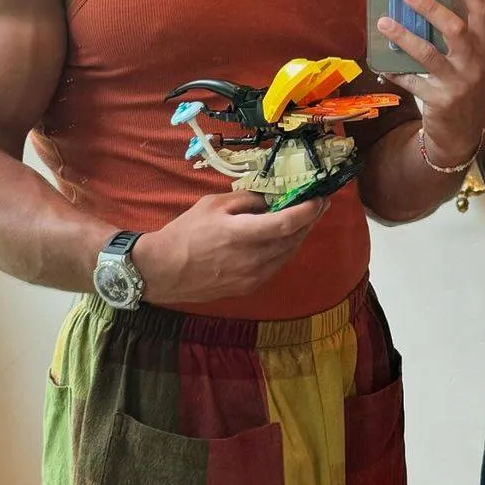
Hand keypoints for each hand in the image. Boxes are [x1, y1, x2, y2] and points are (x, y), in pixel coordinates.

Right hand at [132, 190, 326, 302]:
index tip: (320, 198)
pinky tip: (283, 239)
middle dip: (309, 220)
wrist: (164, 271)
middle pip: (293, 239)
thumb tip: (271, 199)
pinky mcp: (249, 287)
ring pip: (287, 254)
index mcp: (241, 235)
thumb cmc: (185, 233)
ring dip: (299, 236)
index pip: (287, 224)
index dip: (308, 211)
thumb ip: (246, 200)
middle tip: (318, 204)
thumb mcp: (213, 205)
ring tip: (304, 219)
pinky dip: (284, 250)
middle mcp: (252, 259)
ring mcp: (253, 277)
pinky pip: (276, 266)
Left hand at [375, 0, 484, 166]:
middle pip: (455, 28)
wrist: (463, 137)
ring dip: (403, 36)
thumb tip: (424, 8)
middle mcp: (475, 64)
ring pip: (428, 54)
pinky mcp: (441, 101)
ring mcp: (459, 84)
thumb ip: (454, 41)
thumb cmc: (462, 92)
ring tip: (384, 22)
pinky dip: (394, 71)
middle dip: (430, 8)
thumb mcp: (468, 65)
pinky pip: (411, 81)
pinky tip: (381, 63)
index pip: (481, 12)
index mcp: (484, 50)